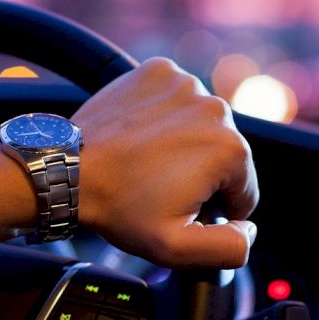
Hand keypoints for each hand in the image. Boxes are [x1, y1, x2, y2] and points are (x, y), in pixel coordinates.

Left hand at [72, 57, 258, 268]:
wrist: (68, 169)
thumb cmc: (119, 206)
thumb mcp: (177, 247)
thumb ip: (229, 248)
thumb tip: (249, 230)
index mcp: (230, 150)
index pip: (244, 190)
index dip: (215, 209)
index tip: (179, 208)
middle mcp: (216, 108)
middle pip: (225, 155)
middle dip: (201, 175)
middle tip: (159, 187)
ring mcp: (186, 84)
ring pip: (202, 125)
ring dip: (185, 143)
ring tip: (148, 162)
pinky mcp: (160, 71)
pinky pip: (177, 99)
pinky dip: (165, 115)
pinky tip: (142, 135)